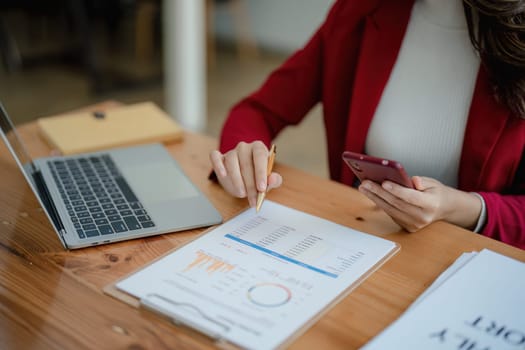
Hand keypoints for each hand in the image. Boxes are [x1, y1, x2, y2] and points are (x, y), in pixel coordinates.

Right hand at [209, 141, 282, 206]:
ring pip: (232, 163)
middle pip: (246, 163)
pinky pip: (215, 157)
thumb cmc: (257, 177)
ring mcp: (231, 152)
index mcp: (258, 148)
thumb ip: (274, 180)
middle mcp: (244, 147)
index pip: (260, 156)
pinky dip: (218, 165)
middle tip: (253, 198)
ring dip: (237, 180)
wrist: (243, 178)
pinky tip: (223, 175)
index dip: (261, 173)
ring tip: (242, 193)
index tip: (262, 188)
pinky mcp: (218, 157)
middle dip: (250, 184)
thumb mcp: (268, 180)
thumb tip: (273, 180)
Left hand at [358, 176, 481, 231]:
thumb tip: (413, 180)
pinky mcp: (407, 227)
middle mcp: (422, 217)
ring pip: (390, 210)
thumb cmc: (435, 193)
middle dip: (379, 192)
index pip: (411, 197)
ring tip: (363, 187)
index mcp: (431, 205)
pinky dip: (380, 203)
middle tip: (365, 183)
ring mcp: (414, 224)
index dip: (397, 190)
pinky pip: (391, 213)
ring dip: (374, 198)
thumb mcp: (433, 183)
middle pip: (397, 204)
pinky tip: (371, 194)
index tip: (384, 182)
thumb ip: (422, 181)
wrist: (443, 208)